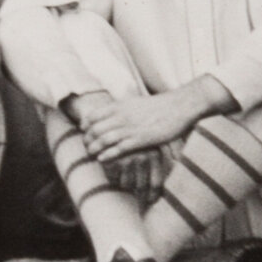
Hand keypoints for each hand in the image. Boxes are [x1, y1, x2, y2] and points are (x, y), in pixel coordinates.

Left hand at [70, 89, 201, 160]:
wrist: (178, 107)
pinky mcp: (140, 139)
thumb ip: (123, 108)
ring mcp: (130, 128)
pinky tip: (101, 159)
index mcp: (120, 106)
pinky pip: (118, 149)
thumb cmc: (159, 106)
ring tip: (90, 154)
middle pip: (95, 129)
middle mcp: (122, 116)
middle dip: (87, 139)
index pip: (93, 115)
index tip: (83, 131)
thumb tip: (113, 112)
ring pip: (104, 140)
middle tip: (86, 146)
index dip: (85, 125)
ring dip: (94, 148)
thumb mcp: (136, 102)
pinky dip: (107, 154)